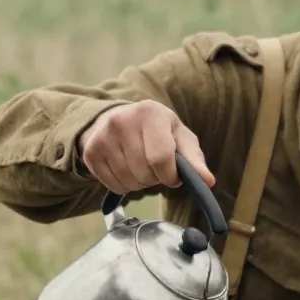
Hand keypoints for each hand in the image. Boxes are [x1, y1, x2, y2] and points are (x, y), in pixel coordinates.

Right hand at [78, 101, 213, 195]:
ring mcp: (103, 136)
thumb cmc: (157, 130)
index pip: (161, 158)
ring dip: (140, 184)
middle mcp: (122, 121)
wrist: (120, 119)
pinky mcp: (90, 152)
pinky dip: (124, 186)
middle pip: (145, 173)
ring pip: (129, 182)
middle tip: (155, 168)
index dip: (170, 175)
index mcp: (150, 113)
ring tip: (141, 167)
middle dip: (155, 179)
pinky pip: (114, 186)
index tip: (172, 175)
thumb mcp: (179, 137)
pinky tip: (126, 170)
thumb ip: (194, 160)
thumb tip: (208, 182)